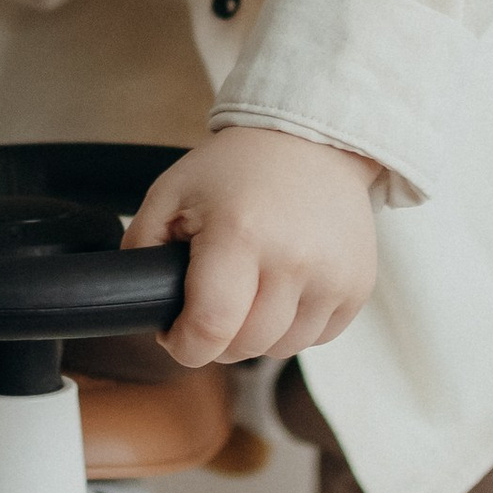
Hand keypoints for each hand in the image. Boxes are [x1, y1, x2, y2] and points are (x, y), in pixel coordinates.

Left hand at [122, 128, 379, 367]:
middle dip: (217, 338)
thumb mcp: (171, 192)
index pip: (210, 329)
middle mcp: (293, 260)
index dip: (184, 345)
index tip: (176, 334)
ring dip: (256, 334)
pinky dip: (292, 325)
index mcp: (240, 234)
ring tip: (250, 288)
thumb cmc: (237, 168)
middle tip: (210, 303)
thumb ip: (140, 247)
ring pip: (280, 350)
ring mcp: (332, 277)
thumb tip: (135, 302)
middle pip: (244, 347)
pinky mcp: (357, 288)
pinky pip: (314, 338)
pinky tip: (283, 286)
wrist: (313, 142)